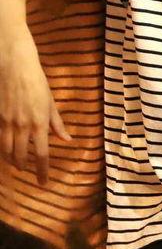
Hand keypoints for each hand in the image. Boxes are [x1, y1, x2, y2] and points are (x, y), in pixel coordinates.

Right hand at [0, 29, 71, 184]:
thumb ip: (57, 123)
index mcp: (39, 122)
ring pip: (6, 151)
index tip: (43, 183)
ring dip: (12, 161)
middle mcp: (22, 126)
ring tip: (17, 165)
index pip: (41, 154)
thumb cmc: (37, 81)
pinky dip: (2, 149)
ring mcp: (7, 122)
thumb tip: (67, 140)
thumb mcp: (51, 102)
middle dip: (25, 168)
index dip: (42, 171)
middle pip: (20, 157)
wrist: (15, 66)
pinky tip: (5, 151)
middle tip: (29, 172)